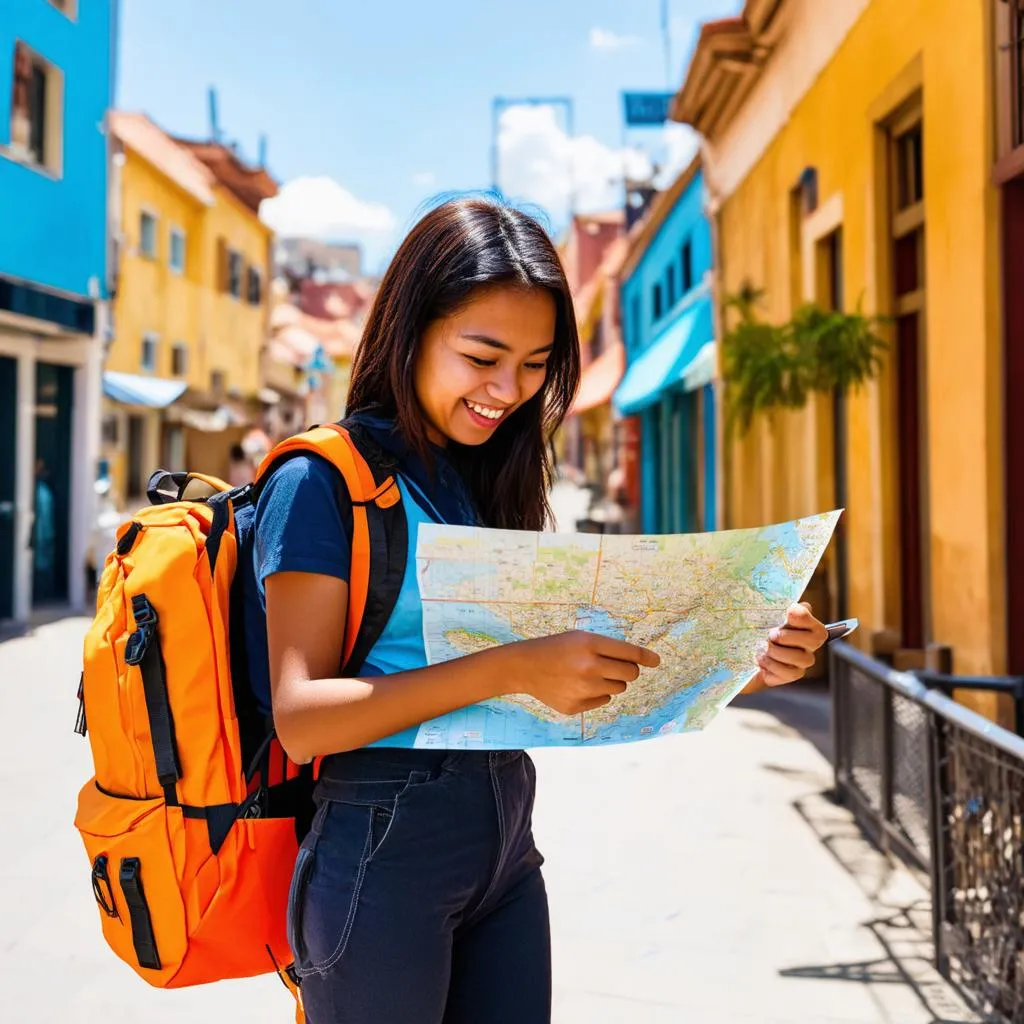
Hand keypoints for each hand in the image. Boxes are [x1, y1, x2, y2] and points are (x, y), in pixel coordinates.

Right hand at [508, 631, 659, 715]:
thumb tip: (641, 662)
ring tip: (590, 674)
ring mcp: (582, 689)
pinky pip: (603, 700)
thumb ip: (609, 648)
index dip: (646, 657)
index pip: (630, 653)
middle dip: (628, 669)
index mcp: (590, 644)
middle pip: (630, 673)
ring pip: (619, 688)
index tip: (656, 661)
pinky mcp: (576, 706)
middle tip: (613, 666)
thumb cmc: (558, 648)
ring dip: (611, 680)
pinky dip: (597, 693)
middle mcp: (588, 667)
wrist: (525, 667)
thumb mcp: (581, 638)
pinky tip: (577, 685)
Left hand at [754, 602, 827, 687]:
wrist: (753, 647)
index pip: (815, 620)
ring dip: (776, 652)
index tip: (788, 613)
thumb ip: (786, 606)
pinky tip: (762, 659)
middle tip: (771, 634)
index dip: (802, 617)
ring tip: (762, 647)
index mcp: (811, 626)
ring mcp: (803, 662)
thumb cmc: (768, 626)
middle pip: (812, 641)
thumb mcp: (775, 613)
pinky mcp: (792, 675)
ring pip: (799, 658)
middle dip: (787, 637)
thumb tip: (792, 607)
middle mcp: (812, 644)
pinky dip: (771, 665)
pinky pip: (787, 674)